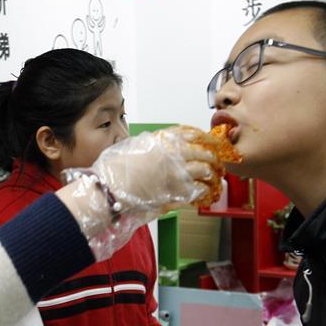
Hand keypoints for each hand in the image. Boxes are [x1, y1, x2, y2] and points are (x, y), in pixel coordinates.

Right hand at [56, 129, 218, 260]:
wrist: (110, 190)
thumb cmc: (113, 169)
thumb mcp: (130, 147)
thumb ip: (147, 144)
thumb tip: (154, 144)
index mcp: (161, 140)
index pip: (188, 132)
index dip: (200, 136)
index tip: (205, 138)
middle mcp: (172, 154)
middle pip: (201, 150)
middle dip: (211, 154)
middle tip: (215, 158)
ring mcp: (176, 174)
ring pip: (203, 169)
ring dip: (210, 172)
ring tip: (212, 175)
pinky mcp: (176, 192)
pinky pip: (197, 189)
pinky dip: (203, 190)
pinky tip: (205, 191)